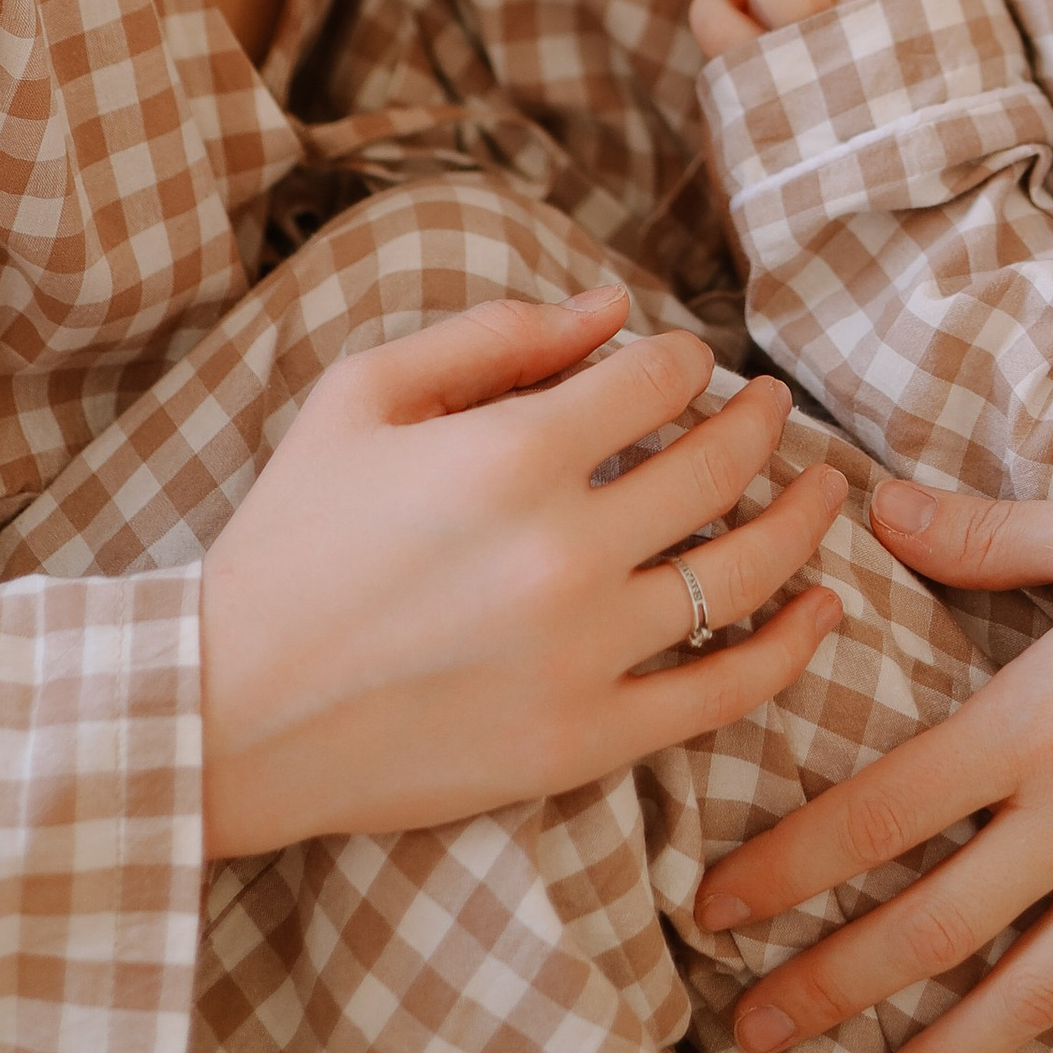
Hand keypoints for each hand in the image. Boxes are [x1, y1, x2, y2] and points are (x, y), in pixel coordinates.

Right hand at [199, 280, 848, 856]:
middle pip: (718, 465)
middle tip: (771, 408)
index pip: (660, 379)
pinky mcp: (584, 743)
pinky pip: (722, 693)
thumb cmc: (289, 537)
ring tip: (826, 488)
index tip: (684, 364)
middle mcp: (564, 550)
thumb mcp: (362, 395)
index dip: (685, 360)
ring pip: (743, 573)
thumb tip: (610, 309)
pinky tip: (827, 607)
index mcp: (511, 453)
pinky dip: (790, 649)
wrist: (225, 711)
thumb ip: (493, 336)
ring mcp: (584, 654)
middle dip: (759, 422)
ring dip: (800, 519)